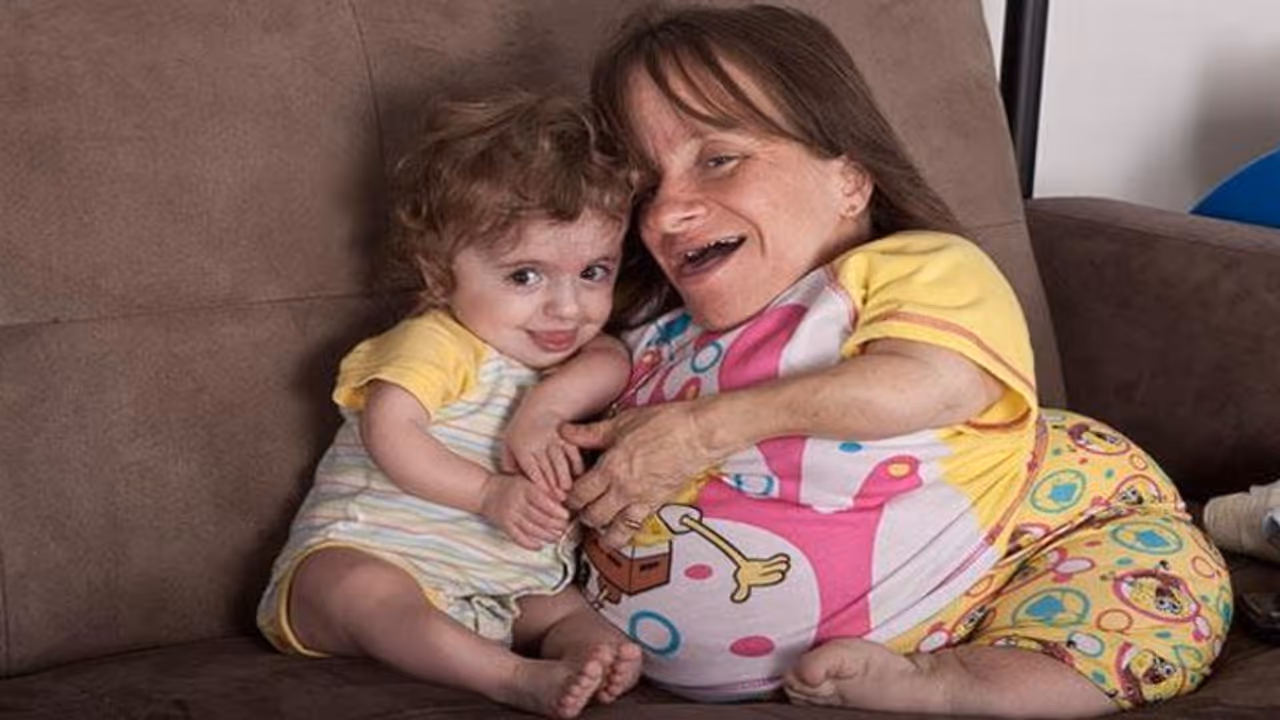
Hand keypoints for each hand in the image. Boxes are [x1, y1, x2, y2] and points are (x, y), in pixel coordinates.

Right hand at [479, 472, 570, 550]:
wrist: (485, 491)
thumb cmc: (511, 485)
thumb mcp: (527, 480)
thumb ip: (544, 488)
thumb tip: (564, 497)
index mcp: (524, 488)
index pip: (543, 501)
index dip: (556, 510)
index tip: (566, 515)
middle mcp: (516, 501)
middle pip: (539, 517)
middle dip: (555, 525)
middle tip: (565, 527)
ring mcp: (509, 515)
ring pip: (532, 529)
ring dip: (546, 536)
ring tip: (556, 537)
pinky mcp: (504, 526)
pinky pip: (518, 538)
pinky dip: (530, 544)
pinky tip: (540, 546)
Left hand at [503, 408, 582, 494]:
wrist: (542, 407)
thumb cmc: (522, 430)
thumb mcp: (509, 443)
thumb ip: (509, 462)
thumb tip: (513, 480)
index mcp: (522, 447)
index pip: (533, 472)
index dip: (541, 486)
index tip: (547, 497)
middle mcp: (538, 443)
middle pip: (547, 469)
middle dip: (554, 486)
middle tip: (560, 500)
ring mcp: (553, 439)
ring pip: (561, 461)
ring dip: (565, 477)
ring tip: (569, 490)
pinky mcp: (566, 435)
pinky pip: (573, 452)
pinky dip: (577, 463)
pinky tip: (578, 475)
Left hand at [561, 400, 719, 547]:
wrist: (698, 434)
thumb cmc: (663, 423)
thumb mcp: (621, 422)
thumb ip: (590, 433)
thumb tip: (565, 431)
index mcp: (610, 468)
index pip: (579, 493)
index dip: (570, 497)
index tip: (569, 495)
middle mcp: (623, 490)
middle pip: (593, 516)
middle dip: (583, 516)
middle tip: (580, 511)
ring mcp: (641, 500)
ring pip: (614, 530)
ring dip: (603, 532)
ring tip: (598, 529)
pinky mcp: (658, 504)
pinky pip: (637, 528)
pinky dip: (626, 534)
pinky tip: (622, 532)